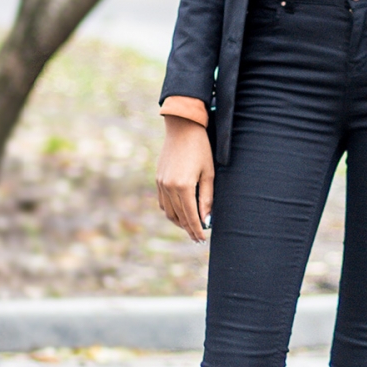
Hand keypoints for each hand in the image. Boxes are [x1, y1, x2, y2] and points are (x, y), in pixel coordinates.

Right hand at [156, 115, 213, 242]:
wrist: (182, 128)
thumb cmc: (200, 149)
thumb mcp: (208, 173)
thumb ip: (207, 198)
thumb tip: (207, 219)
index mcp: (183, 186)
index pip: (191, 216)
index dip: (197, 230)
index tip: (202, 239)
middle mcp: (169, 187)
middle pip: (179, 217)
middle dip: (189, 229)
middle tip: (197, 237)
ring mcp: (161, 183)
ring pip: (168, 212)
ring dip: (179, 222)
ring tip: (190, 227)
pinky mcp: (158, 179)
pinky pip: (162, 202)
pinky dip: (170, 211)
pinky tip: (179, 213)